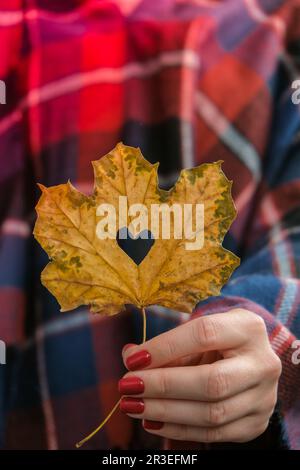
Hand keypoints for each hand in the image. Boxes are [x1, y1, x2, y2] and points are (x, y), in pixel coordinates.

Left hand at [119, 309, 281, 442]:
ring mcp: (264, 397)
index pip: (204, 334)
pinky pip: (214, 433)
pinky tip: (152, 421)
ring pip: (212, 413)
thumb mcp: (197, 332)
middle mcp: (263, 363)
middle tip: (127, 386)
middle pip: (211, 382)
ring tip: (133, 405)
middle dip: (162, 386)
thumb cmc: (217, 341)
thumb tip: (129, 356)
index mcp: (248, 328)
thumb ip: (167, 345)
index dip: (165, 347)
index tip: (132, 360)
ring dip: (165, 411)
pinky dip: (178, 429)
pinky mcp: (256, 423)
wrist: (251, 360)